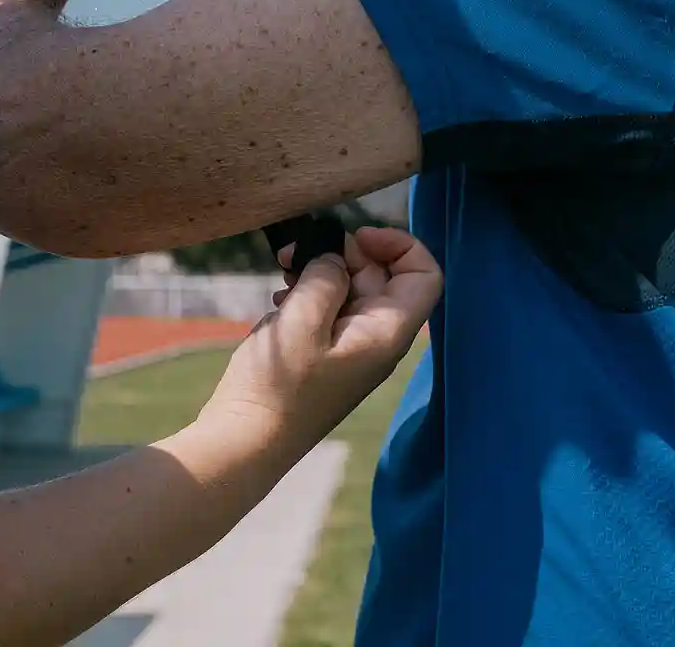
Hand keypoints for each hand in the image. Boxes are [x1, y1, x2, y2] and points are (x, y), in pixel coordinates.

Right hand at [200, 226, 439, 454]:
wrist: (249, 440)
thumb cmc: (279, 386)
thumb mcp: (301, 321)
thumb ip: (325, 278)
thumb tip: (334, 259)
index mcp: (386, 333)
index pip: (424, 275)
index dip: (399, 244)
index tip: (354, 234)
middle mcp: (377, 339)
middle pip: (382, 277)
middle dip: (343, 253)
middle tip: (296, 248)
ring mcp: (350, 347)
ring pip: (351, 290)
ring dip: (320, 271)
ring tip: (282, 268)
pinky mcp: (324, 353)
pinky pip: (329, 310)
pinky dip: (307, 292)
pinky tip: (279, 297)